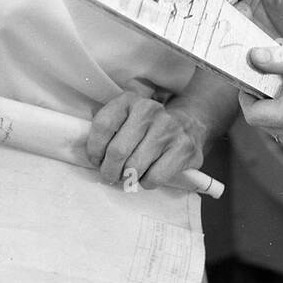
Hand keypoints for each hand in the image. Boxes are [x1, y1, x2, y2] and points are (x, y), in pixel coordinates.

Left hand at [87, 91, 204, 189]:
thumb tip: (93, 157)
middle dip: (109, 170)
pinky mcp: (183, 148)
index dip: (94, 149)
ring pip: (135, 167)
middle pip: (117, 151)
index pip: (103, 125)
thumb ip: (108, 129)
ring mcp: (169, 129)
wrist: (189, 124)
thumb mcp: (126, 116)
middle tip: (110, 175)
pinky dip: (146, 182)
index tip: (96, 159)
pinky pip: (154, 177)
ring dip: (128, 178)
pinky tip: (148, 175)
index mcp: (130, 100)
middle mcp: (149, 110)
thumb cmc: (147, 127)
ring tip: (129, 175)